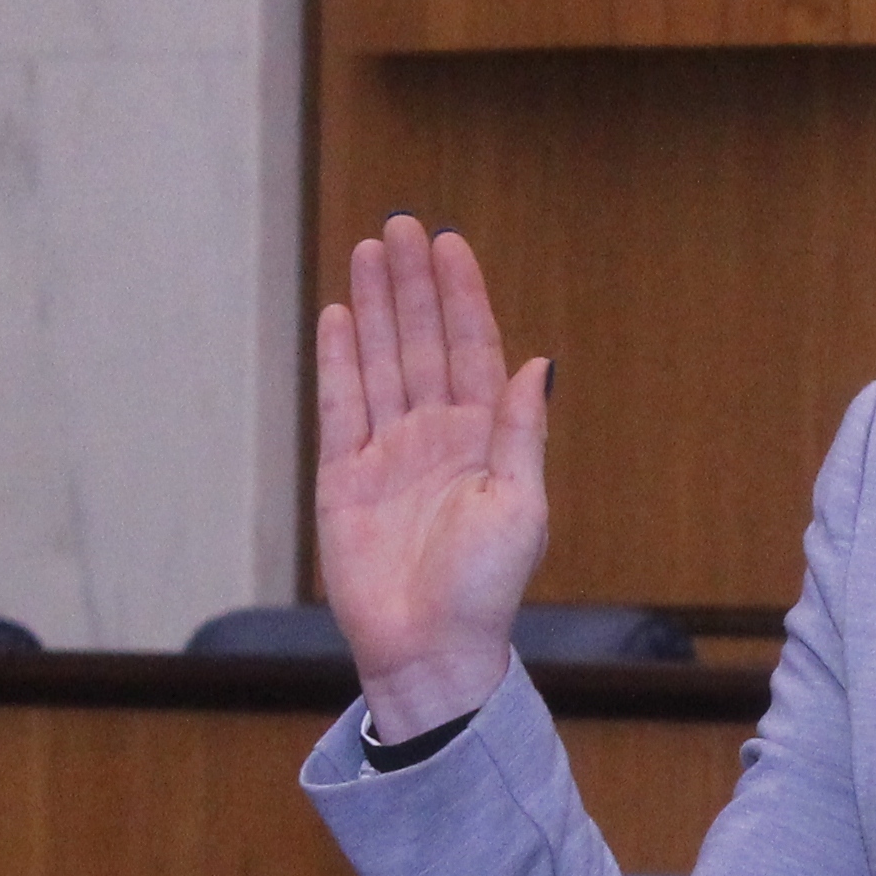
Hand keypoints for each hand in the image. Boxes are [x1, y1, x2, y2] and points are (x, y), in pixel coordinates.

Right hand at [314, 216, 551, 739]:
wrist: (429, 651)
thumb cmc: (485, 591)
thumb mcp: (520, 506)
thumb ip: (520, 431)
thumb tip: (538, 361)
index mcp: (483, 440)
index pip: (469, 350)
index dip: (460, 296)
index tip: (449, 243)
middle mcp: (434, 437)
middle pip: (419, 343)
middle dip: (411, 284)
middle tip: (401, 224)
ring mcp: (386, 454)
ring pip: (378, 363)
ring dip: (374, 308)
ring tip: (368, 250)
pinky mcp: (344, 479)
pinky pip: (338, 407)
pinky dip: (337, 362)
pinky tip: (337, 316)